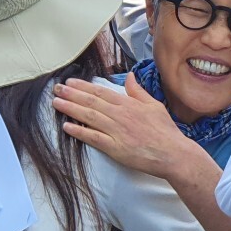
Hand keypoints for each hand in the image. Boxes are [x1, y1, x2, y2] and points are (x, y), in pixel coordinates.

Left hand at [53, 74, 194, 178]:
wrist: (174, 154)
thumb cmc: (166, 131)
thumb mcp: (154, 105)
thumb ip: (139, 91)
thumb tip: (129, 77)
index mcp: (129, 104)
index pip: (102, 92)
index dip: (84, 86)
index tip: (70, 82)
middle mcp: (121, 115)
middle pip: (92, 101)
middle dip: (71, 94)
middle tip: (56, 89)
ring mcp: (117, 131)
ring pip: (89, 116)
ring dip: (71, 109)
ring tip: (56, 103)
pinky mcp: (116, 148)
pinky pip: (94, 138)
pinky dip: (79, 132)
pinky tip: (67, 127)